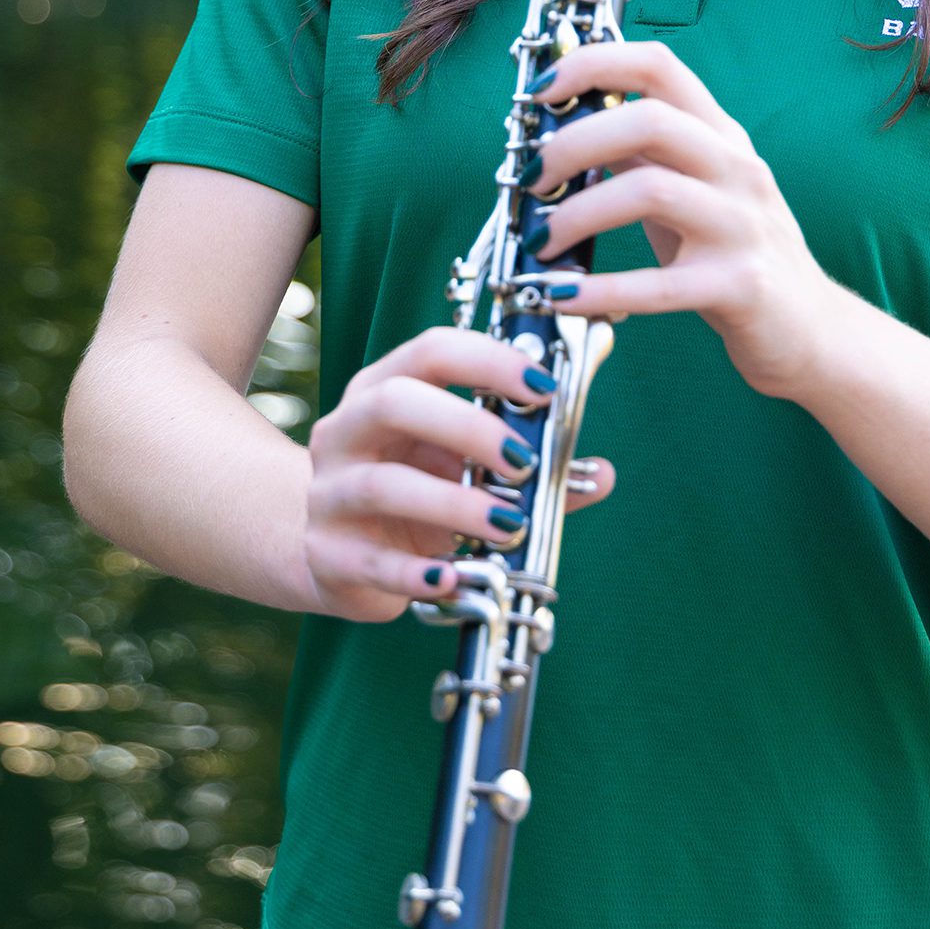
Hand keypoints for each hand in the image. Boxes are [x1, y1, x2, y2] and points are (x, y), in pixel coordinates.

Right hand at [302, 326, 615, 622]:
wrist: (333, 551)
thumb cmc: (414, 494)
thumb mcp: (464, 468)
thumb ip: (532, 468)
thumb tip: (602, 474)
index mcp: (383, 390)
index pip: (431, 352)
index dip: (489, 361)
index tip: (543, 388)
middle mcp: (348, 431)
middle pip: (396, 403)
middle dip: (468, 427)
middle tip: (524, 463)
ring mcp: (329, 492)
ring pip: (383, 485)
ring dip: (455, 504)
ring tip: (508, 527)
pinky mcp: (327, 553)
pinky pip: (371, 561)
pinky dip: (415, 572)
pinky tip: (454, 577)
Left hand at [529, 42, 841, 401]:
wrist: (812, 330)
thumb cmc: (735, 255)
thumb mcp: (693, 190)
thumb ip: (641, 155)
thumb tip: (566, 124)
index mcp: (722, 136)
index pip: (660, 67)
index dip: (593, 64)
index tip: (542, 91)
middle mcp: (738, 169)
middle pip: (650, 121)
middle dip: (573, 143)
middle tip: (531, 178)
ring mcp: (743, 226)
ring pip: (649, 191)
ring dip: (577, 215)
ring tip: (540, 242)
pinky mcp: (741, 286)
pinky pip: (658, 285)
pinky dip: (598, 289)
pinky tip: (561, 297)